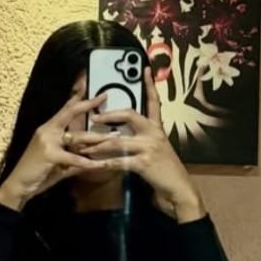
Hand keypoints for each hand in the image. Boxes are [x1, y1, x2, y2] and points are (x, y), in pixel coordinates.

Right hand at [0, 88, 107, 210]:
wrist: (18, 185)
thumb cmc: (36, 174)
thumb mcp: (58, 164)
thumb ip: (74, 159)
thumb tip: (93, 160)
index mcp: (48, 129)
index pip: (64, 109)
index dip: (76, 97)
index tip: (89, 87)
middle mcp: (47, 130)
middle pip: (70, 112)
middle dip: (87, 104)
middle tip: (103, 96)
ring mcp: (47, 141)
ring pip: (77, 137)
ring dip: (97, 138)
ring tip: (113, 137)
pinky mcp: (49, 155)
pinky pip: (73, 158)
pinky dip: (87, 162)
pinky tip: (99, 165)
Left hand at [66, 68, 205, 220]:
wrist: (179, 191)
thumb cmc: (166, 173)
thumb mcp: (158, 152)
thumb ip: (143, 141)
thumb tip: (122, 137)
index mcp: (158, 129)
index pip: (154, 102)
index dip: (149, 85)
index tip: (145, 70)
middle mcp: (154, 134)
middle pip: (130, 115)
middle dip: (109, 115)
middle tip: (94, 116)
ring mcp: (149, 148)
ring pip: (117, 141)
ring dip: (97, 144)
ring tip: (82, 145)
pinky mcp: (143, 164)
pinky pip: (118, 161)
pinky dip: (102, 164)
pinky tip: (91, 165)